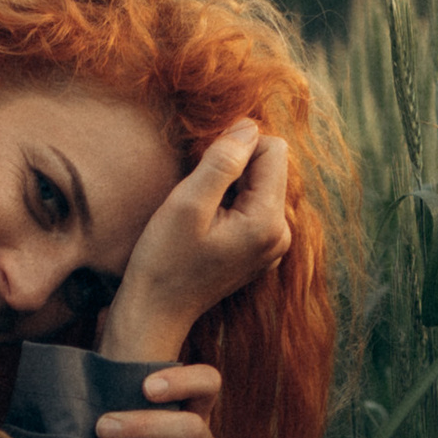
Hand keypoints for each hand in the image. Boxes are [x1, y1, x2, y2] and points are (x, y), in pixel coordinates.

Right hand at [96, 124, 291, 367]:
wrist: (156, 312)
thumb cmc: (164, 260)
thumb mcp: (188, 203)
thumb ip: (222, 161)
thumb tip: (248, 125)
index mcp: (268, 222)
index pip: (273, 150)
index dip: (237, 146)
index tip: (204, 168)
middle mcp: (281, 234)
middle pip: (271, 167)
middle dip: (236, 166)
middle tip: (199, 193)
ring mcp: (273, 245)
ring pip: (261, 184)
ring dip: (231, 185)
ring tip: (201, 212)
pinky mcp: (261, 250)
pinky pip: (254, 206)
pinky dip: (232, 203)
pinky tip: (207, 224)